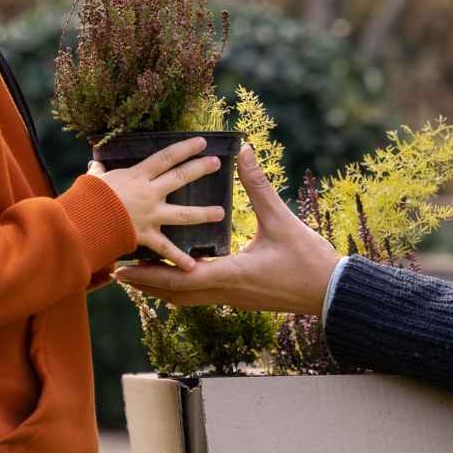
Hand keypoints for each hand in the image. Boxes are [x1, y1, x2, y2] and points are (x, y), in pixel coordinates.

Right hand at [89, 136, 223, 269]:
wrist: (81, 223)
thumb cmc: (86, 198)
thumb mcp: (93, 180)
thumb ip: (98, 172)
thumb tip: (94, 164)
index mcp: (137, 176)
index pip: (166, 157)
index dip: (184, 148)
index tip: (201, 141)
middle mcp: (148, 194)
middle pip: (179, 178)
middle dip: (200, 169)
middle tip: (216, 163)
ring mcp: (149, 216)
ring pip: (182, 214)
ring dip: (203, 214)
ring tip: (220, 213)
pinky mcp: (145, 236)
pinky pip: (165, 249)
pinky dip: (178, 258)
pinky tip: (194, 265)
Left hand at [114, 145, 340, 314]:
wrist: (331, 292)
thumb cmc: (308, 259)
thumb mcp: (281, 218)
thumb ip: (259, 186)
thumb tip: (245, 153)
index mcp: (231, 274)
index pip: (180, 277)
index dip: (150, 273)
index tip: (125, 266)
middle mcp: (227, 292)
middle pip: (176, 294)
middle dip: (147, 284)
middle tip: (121, 273)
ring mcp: (234, 299)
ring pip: (189, 299)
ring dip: (164, 288)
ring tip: (143, 274)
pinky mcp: (243, 299)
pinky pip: (204, 297)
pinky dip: (185, 289)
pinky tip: (182, 276)